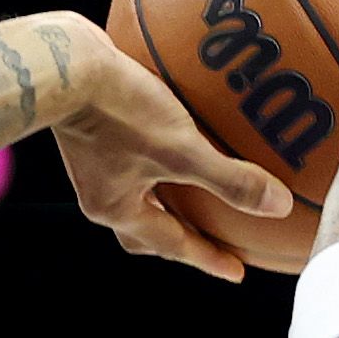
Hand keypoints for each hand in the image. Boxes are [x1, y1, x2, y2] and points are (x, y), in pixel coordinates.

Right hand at [44, 18, 295, 282]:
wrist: (61, 65)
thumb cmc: (118, 109)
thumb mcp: (181, 149)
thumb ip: (229, 179)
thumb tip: (277, 207)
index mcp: (118, 209)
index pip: (174, 245)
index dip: (209, 258)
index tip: (236, 271)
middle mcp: (101, 194)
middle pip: (147, 229)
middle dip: (178, 236)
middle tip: (209, 237)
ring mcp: (92, 164)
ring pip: (136, 194)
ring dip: (165, 197)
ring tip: (194, 189)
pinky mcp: (91, 131)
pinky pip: (130, 160)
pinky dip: (155, 161)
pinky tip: (171, 136)